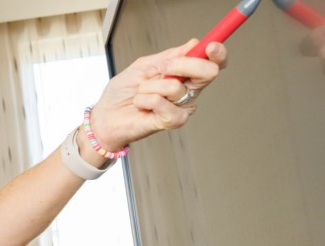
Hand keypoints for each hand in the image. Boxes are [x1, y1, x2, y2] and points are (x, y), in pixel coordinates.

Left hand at [87, 39, 226, 151]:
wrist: (106, 116)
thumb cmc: (123, 92)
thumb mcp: (144, 65)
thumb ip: (169, 56)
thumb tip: (193, 45)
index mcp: (186, 74)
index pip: (213, 62)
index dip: (217, 53)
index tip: (210, 46)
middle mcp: (189, 90)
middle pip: (207, 72)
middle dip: (182, 65)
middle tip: (162, 69)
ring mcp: (183, 107)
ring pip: (176, 87)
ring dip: (150, 86)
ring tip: (141, 93)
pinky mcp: (173, 121)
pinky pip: (163, 103)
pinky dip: (146, 100)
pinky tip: (140, 105)